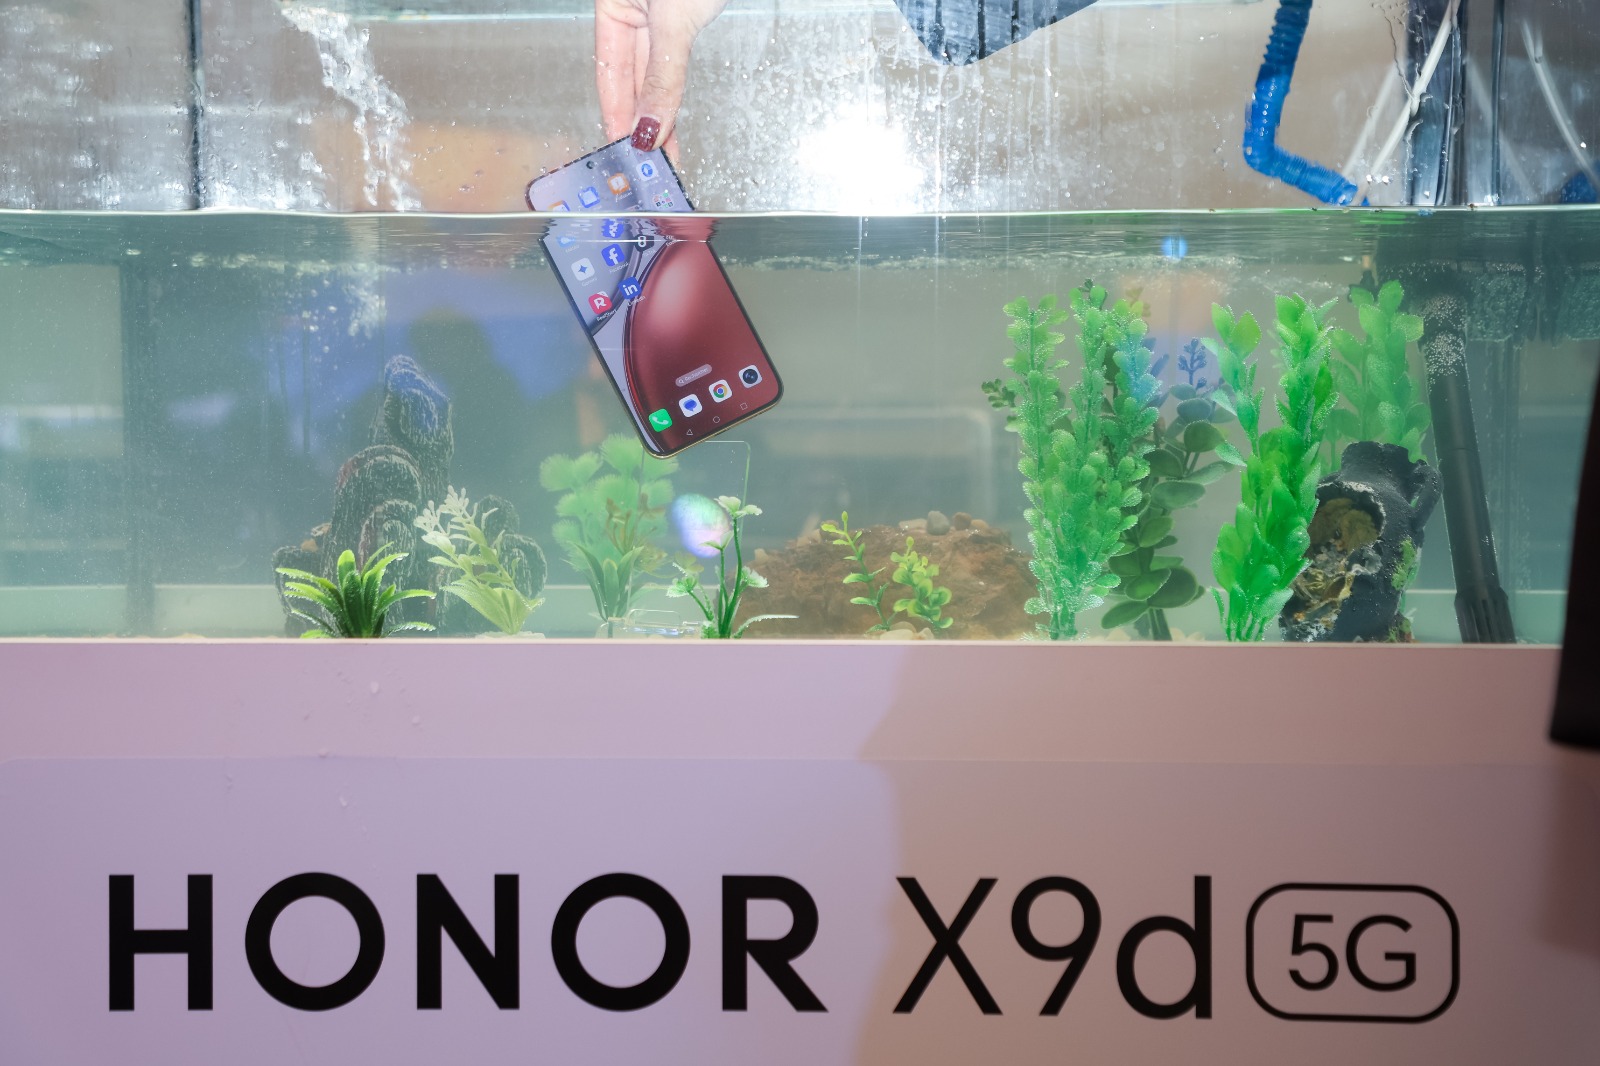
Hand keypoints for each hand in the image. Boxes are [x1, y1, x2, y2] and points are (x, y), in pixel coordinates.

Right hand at [596, 0, 729, 157]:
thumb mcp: (673, 22)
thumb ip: (662, 74)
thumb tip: (650, 125)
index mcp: (613, 5)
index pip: (610, 74)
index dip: (617, 116)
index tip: (624, 150)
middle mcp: (631, 11)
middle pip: (631, 80)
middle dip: (640, 123)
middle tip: (646, 162)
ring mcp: (656, 16)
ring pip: (654, 76)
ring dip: (659, 114)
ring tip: (662, 152)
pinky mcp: (683, 19)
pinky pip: (673, 65)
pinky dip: (673, 92)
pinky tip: (672, 119)